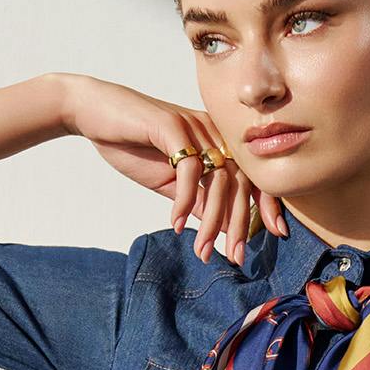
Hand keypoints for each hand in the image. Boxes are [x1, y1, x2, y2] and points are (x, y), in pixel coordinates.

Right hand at [59, 74, 287, 266]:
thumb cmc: (132, 145)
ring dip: (212, 221)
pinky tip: (176, 224)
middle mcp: (213, 131)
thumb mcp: (170, 181)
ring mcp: (194, 127)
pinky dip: (184, 201)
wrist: (92, 113)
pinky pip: (190, 169)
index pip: (251, 175)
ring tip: (202, 250)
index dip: (267, 203)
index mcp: (217, 142)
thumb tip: (222, 227)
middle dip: (242, 223)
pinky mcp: (172, 126)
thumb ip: (197, 199)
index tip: (276, 234)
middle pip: (241, 181)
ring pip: (219, 180)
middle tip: (236, 256)